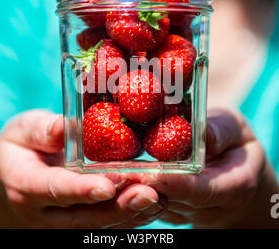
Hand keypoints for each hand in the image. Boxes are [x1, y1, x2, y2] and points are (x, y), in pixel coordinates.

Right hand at [0, 110, 164, 227]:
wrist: (12, 175)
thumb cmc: (19, 148)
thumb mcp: (23, 131)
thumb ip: (44, 130)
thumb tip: (69, 124)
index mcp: (26, 185)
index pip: (55, 190)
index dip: (82, 190)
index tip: (109, 186)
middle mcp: (44, 212)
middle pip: (83, 216)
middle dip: (118, 207)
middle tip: (149, 194)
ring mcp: (61, 222)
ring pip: (97, 225)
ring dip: (130, 215)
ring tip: (157, 200)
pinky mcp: (76, 222)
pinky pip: (103, 225)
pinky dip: (129, 217)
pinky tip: (151, 206)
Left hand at [120, 109, 278, 227]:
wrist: (237, 172)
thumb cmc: (237, 145)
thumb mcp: (236, 129)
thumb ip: (222, 130)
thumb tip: (203, 133)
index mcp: (233, 187)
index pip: (203, 191)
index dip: (176, 184)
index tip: (150, 175)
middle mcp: (209, 207)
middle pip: (173, 201)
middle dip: (141, 188)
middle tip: (113, 174)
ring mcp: (189, 212)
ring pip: (157, 206)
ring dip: (130, 192)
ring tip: (104, 175)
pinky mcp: (174, 209)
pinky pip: (151, 204)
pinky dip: (131, 190)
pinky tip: (110, 175)